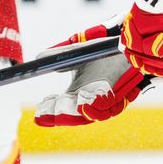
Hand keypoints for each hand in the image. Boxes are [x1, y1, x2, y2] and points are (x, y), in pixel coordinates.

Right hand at [35, 20, 152, 126]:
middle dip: (57, 116)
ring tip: (56, 114)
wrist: (125, 46)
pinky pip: (103, 106)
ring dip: (71, 115)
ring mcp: (102, 99)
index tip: (37, 111)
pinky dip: (92, 108)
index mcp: (78, 91)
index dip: (48, 110)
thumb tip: (38, 59)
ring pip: (86, 114)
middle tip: (42, 117)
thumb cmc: (103, 51)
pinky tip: (81, 106)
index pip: (61, 106)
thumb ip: (58, 56)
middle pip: (71, 114)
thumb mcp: (76, 53)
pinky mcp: (114, 94)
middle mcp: (89, 99)